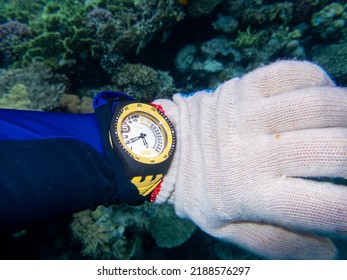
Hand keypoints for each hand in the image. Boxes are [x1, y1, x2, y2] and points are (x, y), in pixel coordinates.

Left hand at [154, 61, 346, 258]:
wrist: (163, 151)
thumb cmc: (199, 193)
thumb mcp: (227, 229)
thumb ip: (277, 243)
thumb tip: (329, 249)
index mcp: (250, 194)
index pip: (323, 207)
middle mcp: (252, 152)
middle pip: (334, 151)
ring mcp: (247, 114)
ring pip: (320, 105)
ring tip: (346, 126)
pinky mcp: (242, 87)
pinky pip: (292, 73)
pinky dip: (318, 80)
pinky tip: (321, 95)